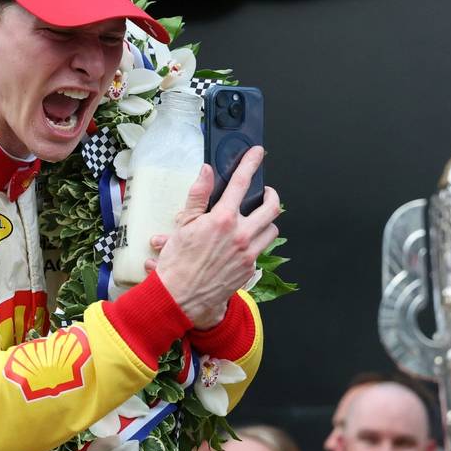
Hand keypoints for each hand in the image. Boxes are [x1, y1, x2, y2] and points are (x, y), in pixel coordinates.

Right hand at [149, 147, 279, 329]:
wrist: (180, 297)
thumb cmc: (177, 262)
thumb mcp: (183, 224)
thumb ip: (198, 195)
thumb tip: (205, 171)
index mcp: (223, 219)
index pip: (241, 183)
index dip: (251, 163)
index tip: (257, 153)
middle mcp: (241, 235)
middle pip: (271, 206)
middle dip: (271, 195)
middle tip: (265, 192)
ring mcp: (248, 253)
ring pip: (272, 229)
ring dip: (266, 221)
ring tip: (256, 219)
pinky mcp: (250, 269)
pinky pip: (261, 250)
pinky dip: (256, 243)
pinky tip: (243, 243)